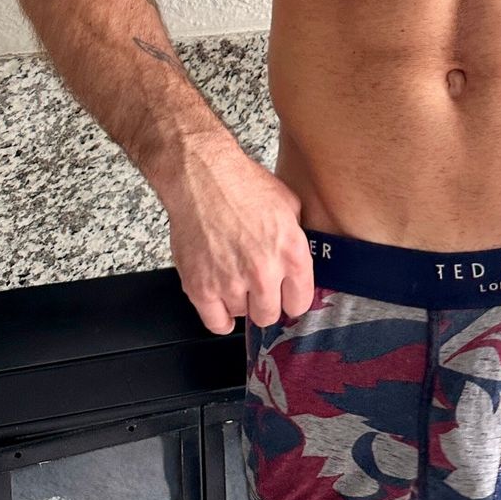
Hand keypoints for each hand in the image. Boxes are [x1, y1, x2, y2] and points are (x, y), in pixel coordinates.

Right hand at [161, 136, 315, 334]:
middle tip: (257, 287)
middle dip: (265, 302)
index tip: (284, 296)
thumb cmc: (242, 183)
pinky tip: (221, 302)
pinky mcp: (201, 288)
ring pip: (242, 316)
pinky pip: (216, 323)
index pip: (300, 303)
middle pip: (269, 315)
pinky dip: (219, 316)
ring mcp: (231, 283)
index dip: (291, 299)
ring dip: (239, 300)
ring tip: (233, 276)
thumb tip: (298, 260)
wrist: (202, 177)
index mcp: (291, 253)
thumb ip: (296, 238)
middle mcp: (264, 273)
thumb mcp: (288, 205)